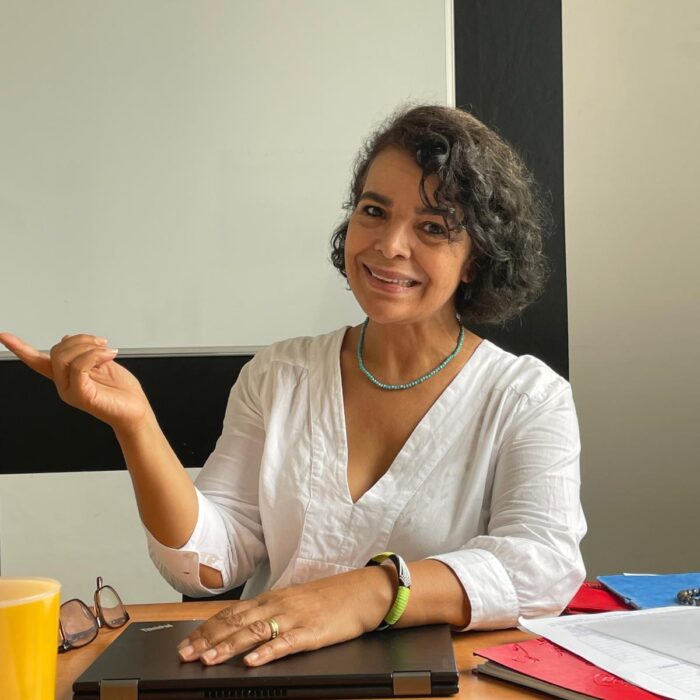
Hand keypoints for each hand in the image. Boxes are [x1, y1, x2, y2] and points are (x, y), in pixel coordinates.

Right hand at [0, 332, 150, 431]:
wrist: (135, 411)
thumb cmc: (121, 392)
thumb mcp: (101, 364)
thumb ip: (83, 353)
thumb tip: (67, 338)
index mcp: (66, 375)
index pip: (37, 360)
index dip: (20, 348)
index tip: (3, 336)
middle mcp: (63, 384)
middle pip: (56, 350)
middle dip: (81, 339)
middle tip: (102, 344)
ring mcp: (70, 391)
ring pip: (65, 356)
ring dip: (91, 347)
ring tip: (108, 352)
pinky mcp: (81, 395)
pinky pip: (79, 366)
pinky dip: (95, 355)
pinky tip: (108, 356)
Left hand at [177, 566, 394, 666]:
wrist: (361, 592)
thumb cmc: (328, 598)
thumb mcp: (293, 600)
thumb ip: (269, 612)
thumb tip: (242, 627)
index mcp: (271, 599)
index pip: (231, 613)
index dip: (206, 629)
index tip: (186, 643)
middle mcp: (278, 605)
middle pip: (236, 622)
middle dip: (208, 640)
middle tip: (186, 655)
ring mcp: (294, 618)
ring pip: (255, 632)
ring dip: (229, 647)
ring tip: (209, 660)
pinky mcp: (312, 632)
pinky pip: (286, 642)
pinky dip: (267, 652)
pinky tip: (253, 661)